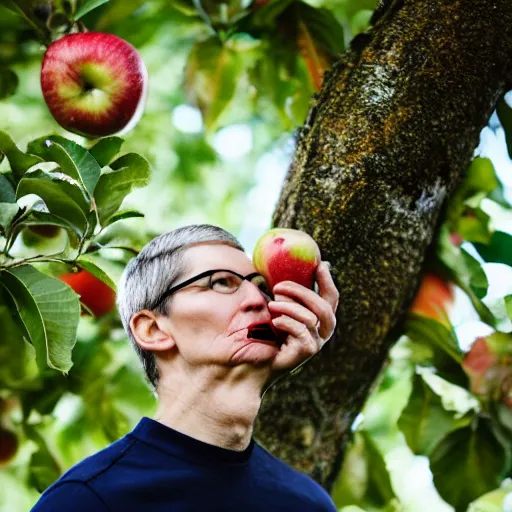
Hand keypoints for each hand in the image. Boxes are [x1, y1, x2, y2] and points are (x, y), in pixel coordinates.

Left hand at [267, 261, 338, 376]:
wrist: (253, 362)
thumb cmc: (263, 333)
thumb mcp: (275, 307)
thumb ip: (284, 292)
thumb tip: (285, 265)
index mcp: (318, 319)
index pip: (331, 297)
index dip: (328, 280)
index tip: (320, 264)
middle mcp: (322, 331)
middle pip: (325, 306)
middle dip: (303, 292)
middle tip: (279, 286)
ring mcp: (316, 342)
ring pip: (312, 318)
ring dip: (289, 307)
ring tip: (271, 304)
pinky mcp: (307, 352)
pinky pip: (302, 331)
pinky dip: (287, 322)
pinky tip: (274, 322)